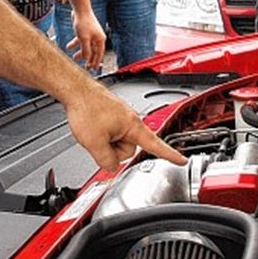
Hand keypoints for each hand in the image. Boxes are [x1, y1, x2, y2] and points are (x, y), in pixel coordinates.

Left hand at [64, 84, 186, 172]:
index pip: (156, 145)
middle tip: (99, 140)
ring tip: (95, 131)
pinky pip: (110, 132)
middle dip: (114, 150)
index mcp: (133, 126)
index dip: (170, 155)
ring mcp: (120, 117)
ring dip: (106, 142)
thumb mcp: (95, 143)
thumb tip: (111, 168)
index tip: (182, 161)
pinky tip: (92, 127)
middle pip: (129, 149)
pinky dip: (102, 134)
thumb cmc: (86, 108)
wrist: (75, 90)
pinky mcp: (111, 115)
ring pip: (118, 142)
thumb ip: (107, 161)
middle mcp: (130, 120)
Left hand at [68, 8, 105, 70]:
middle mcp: (96, 37)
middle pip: (93, 51)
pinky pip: (80, 40)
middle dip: (88, 59)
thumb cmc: (84, 23)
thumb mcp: (84, 39)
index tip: (93, 69)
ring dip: (80, 52)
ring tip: (74, 58)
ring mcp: (90, 34)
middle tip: (85, 67)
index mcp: (100, 40)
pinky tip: (68, 47)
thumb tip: (87, 59)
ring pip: (86, 46)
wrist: (80, 10)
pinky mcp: (84, 31)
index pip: (99, 54)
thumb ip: (86, 50)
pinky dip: (75, 44)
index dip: (96, 62)